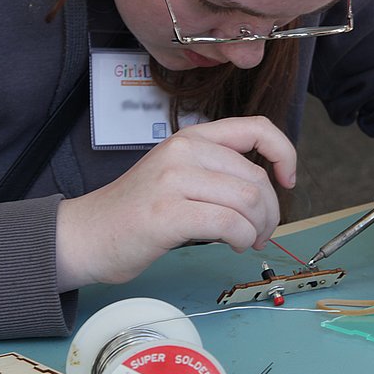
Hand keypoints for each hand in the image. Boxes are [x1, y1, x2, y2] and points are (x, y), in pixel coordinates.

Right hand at [54, 116, 296, 289]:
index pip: (256, 128)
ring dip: (259, 228)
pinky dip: (243, 238)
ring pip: (248, 200)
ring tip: (248, 241)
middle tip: (264, 232)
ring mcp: (174, 180)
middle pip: (256, 178)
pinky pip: (229, 223)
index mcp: (190, 138)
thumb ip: (215, 170)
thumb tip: (265, 188)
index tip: (287, 179)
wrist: (86, 235)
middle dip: (272, 211)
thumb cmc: (136, 212)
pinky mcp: (168, 213)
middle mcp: (183, 151)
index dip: (283, 152)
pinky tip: (235, 245)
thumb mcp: (177, 174)